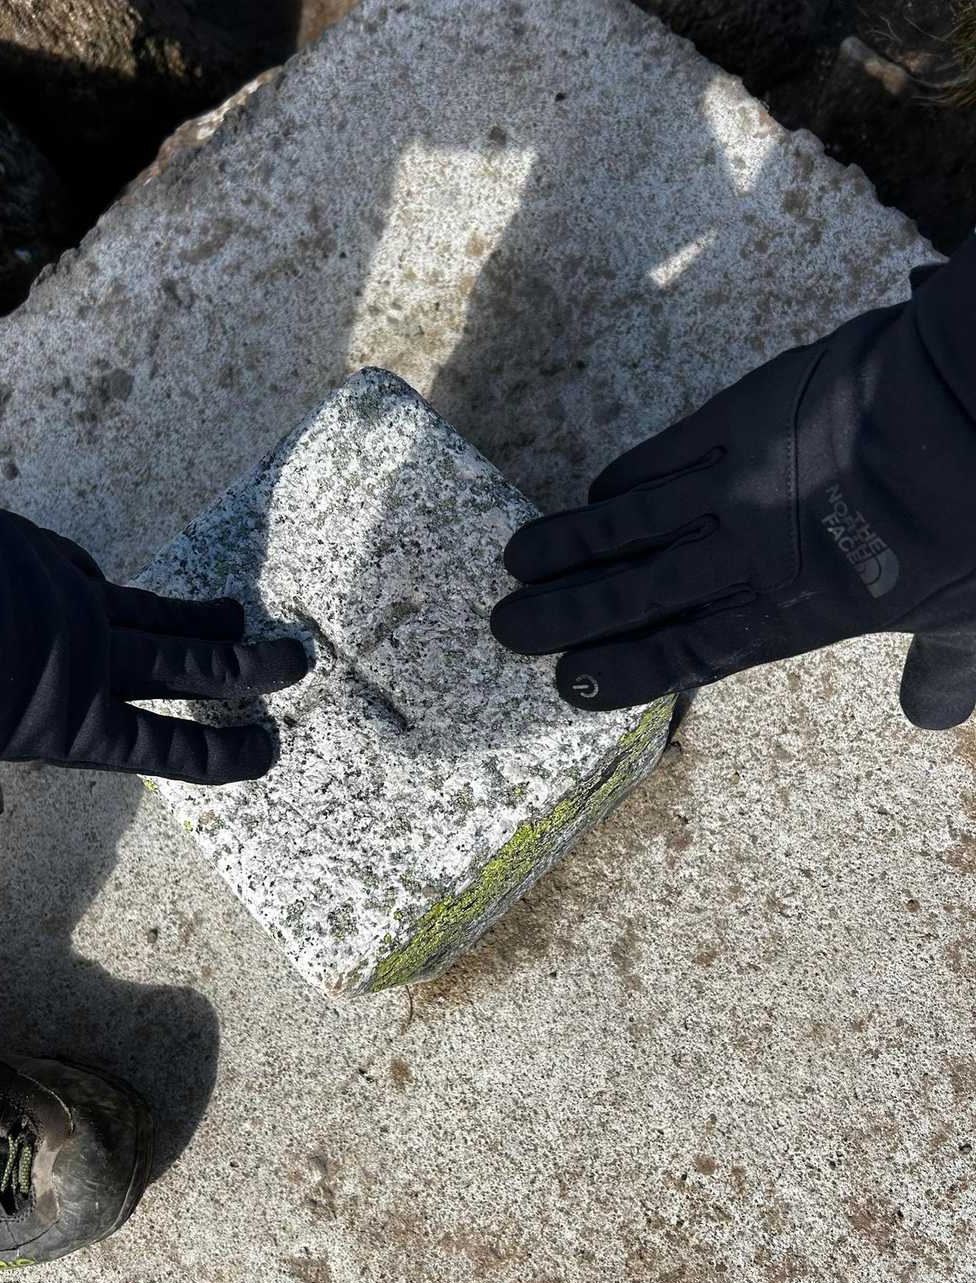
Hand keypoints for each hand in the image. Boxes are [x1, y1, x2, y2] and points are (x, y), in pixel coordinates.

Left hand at [0, 492, 306, 815]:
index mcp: (66, 724)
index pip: (168, 747)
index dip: (225, 753)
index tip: (268, 750)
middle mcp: (85, 658)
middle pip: (189, 667)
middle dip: (250, 668)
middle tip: (297, 660)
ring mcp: (65, 594)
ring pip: (152, 611)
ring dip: (198, 620)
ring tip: (237, 618)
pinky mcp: (32, 549)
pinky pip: (76, 571)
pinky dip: (93, 587)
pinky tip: (93, 587)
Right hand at [491, 240, 975, 729]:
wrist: (968, 414)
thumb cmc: (973, 526)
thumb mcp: (967, 618)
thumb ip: (943, 672)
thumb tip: (934, 717)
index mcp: (790, 618)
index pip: (680, 656)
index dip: (617, 672)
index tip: (568, 681)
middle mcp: (741, 563)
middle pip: (628, 599)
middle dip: (560, 618)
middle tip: (505, 630)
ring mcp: (729, 491)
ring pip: (621, 529)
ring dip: (562, 548)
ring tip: (512, 562)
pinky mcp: (731, 423)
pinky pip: (653, 462)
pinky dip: (615, 485)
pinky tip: (590, 497)